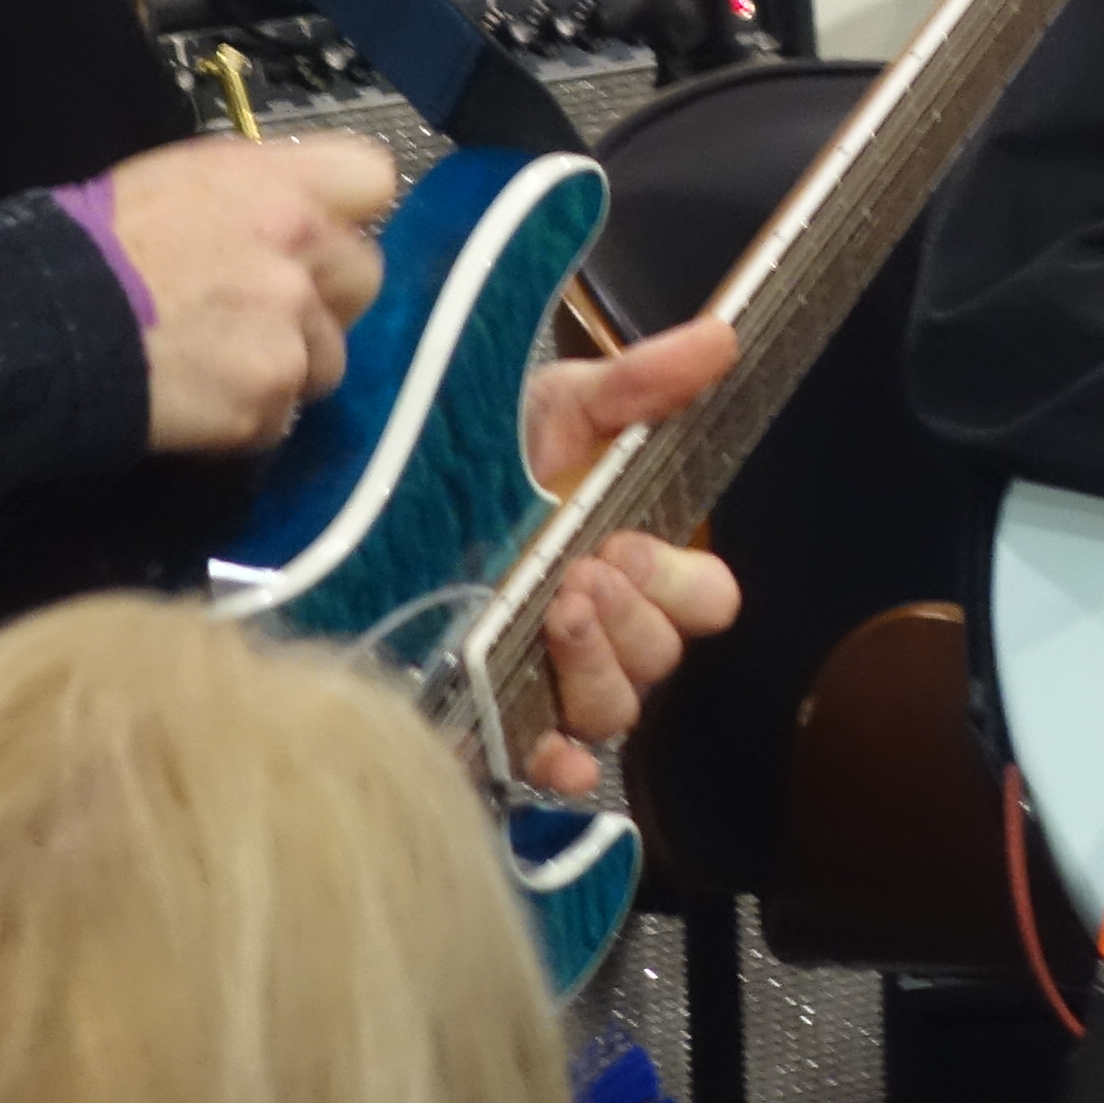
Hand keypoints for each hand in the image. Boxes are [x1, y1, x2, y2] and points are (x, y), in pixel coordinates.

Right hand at [99, 136, 395, 452]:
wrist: (42, 325)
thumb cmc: (97, 243)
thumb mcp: (182, 180)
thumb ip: (256, 193)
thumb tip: (296, 213)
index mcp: (279, 184)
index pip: (374, 179)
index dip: (348, 211)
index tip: (321, 233)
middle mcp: (299, 251)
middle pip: (365, 276)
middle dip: (326, 297)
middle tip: (268, 309)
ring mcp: (290, 331)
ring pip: (329, 358)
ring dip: (288, 364)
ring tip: (220, 360)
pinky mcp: (268, 400)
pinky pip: (284, 414)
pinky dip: (250, 414)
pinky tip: (201, 397)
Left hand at [511, 317, 743, 797]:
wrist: (384, 495)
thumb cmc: (488, 451)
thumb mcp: (560, 402)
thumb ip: (640, 381)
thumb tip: (720, 336)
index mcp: (634, 560)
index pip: (707, 599)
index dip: (679, 582)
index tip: (627, 544)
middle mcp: (606, 630)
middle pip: (662, 656)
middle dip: (629, 617)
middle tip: (579, 576)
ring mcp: (557, 681)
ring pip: (616, 710)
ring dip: (595, 669)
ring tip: (552, 616)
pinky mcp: (502, 724)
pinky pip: (554, 767)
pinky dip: (562, 765)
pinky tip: (552, 753)